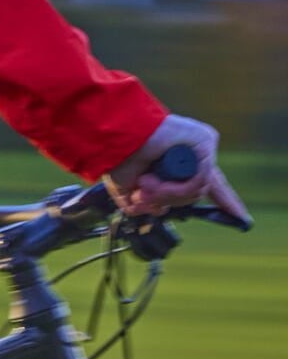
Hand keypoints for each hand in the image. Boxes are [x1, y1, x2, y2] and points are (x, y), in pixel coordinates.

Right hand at [106, 114, 249, 223]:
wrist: (115, 141)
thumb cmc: (119, 161)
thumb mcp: (132, 193)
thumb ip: (149, 204)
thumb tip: (162, 209)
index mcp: (182, 168)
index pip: (212, 187)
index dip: (226, 201)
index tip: (242, 217)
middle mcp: (196, 158)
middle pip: (195, 194)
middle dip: (167, 201)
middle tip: (142, 194)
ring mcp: (203, 149)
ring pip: (197, 190)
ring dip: (167, 195)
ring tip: (145, 183)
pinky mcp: (205, 141)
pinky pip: (201, 178)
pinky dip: (176, 187)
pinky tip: (153, 180)